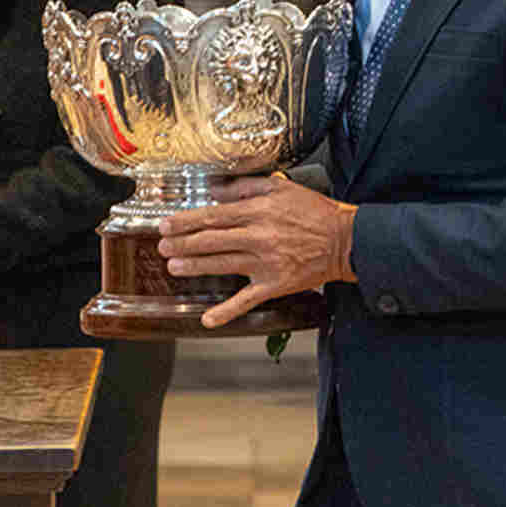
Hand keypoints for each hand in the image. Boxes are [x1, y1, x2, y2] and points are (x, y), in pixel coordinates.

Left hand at [157, 174, 356, 328]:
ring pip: (222, 265)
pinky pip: (246, 300)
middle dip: (182, 243)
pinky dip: (226, 312)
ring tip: (173, 266)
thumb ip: (246, 187)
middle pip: (211, 241)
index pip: (213, 216)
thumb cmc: (314, 212)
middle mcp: (258, 237)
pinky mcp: (274, 285)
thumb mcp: (281, 187)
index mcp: (258, 212)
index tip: (166, 224)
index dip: (186, 221)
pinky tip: (208, 319)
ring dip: (194, 267)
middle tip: (161, 246)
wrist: (344, 240)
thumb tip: (217, 191)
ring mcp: (265, 263)